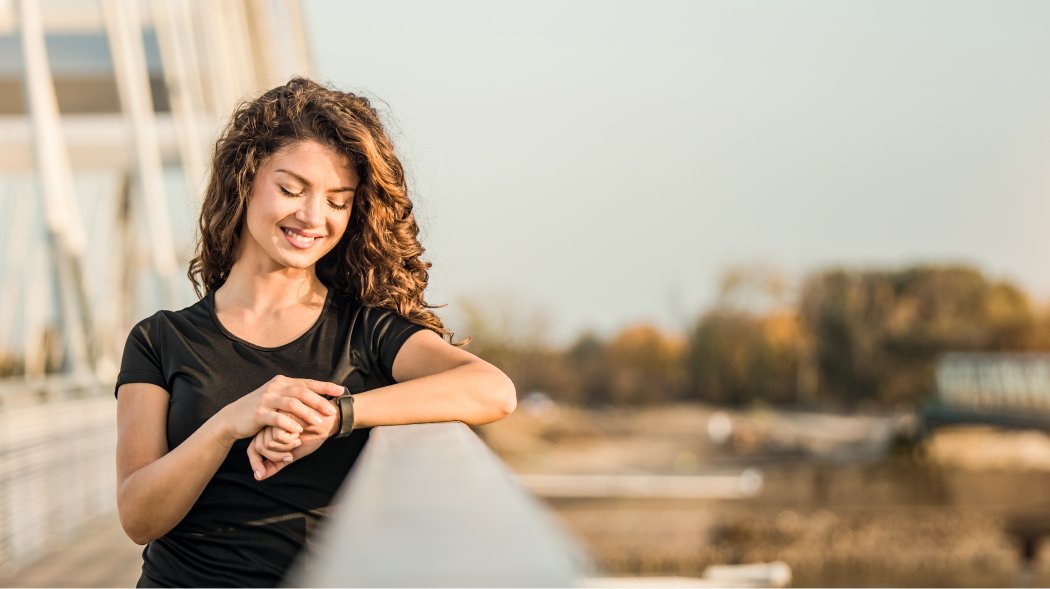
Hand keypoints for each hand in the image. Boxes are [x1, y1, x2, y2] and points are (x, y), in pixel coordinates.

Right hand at [218, 375, 341, 442]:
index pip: (308, 382)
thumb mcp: (277, 396)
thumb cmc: (261, 408)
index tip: (342, 391)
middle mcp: (275, 387)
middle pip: (302, 392)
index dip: (326, 386)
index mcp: (282, 382)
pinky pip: (277, 418)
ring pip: (291, 404)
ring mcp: (266, 399)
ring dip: (307, 413)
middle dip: (319, 402)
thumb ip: (293, 394)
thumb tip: (317, 394)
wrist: (233, 417)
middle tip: (332, 411)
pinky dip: (289, 424)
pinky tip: (299, 431)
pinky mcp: (258, 413)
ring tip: (319, 422)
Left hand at [247, 405, 339, 479]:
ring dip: (285, 448)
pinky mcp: (282, 413)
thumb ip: (276, 464)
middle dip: (277, 456)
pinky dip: (290, 440)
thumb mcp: (292, 453)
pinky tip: (300, 433)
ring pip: (268, 443)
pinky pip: (277, 436)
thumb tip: (259, 477)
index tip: (259, 475)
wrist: (329, 422)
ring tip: (298, 440)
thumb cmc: (313, 435)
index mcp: (270, 431)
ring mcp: (275, 416)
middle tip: (292, 454)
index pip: (253, 448)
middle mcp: (270, 423)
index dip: (255, 463)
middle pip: (260, 447)